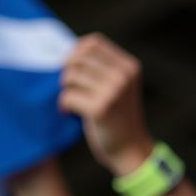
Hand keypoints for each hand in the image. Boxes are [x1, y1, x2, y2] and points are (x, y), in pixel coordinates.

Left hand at [60, 34, 154, 175]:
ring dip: (65, 89)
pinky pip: (68, 96)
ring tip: (70, 102)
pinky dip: (64, 105)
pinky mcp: (100, 109)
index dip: (77, 51)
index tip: (71, 67)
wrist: (131, 153)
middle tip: (68, 87)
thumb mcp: (118, 87)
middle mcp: (123, 77)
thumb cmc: (119, 120)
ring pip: (71, 76)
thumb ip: (102, 68)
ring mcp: (113, 92)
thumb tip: (68, 52)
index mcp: (130, 68)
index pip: (94, 42)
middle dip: (68, 71)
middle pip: (80, 58)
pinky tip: (68, 113)